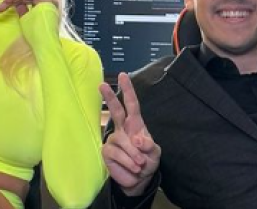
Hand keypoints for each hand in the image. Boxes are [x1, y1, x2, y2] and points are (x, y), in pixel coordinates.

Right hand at [100, 73, 160, 195]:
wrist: (139, 181)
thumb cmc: (147, 163)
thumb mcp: (154, 154)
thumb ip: (149, 145)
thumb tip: (137, 139)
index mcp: (136, 124)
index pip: (132, 104)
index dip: (128, 90)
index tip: (123, 75)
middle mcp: (123, 129)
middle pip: (115, 110)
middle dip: (109, 97)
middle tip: (102, 85)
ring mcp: (114, 140)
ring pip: (121, 140)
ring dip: (133, 154)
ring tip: (140, 164)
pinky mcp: (107, 152)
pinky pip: (115, 153)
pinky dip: (127, 161)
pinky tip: (133, 167)